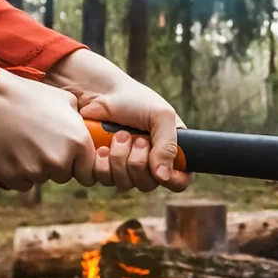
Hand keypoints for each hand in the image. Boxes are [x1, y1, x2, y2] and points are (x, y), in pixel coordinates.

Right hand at [0, 67, 96, 190]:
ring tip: (21, 142)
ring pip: (41, 179)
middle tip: (39, 142)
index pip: (88, 172)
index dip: (78, 165)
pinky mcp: (11, 177)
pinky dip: (16, 172)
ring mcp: (35, 170)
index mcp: (77, 141)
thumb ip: (79, 124)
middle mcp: (59, 160)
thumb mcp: (64, 101)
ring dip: (34, 167)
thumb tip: (87, 137)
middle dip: (55, 164)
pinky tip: (9, 151)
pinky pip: (20, 183)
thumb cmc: (27, 95)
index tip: (70, 159)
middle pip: (63, 176)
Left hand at [46, 49, 190, 192]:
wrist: (99, 92)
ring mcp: (125, 167)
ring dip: (120, 159)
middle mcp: (149, 163)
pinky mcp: (104, 167)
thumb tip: (163, 177)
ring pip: (126, 184)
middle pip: (149, 184)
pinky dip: (103, 164)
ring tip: (119, 136)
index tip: (162, 171)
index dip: (173, 180)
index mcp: (169, 150)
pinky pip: (106, 180)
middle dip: (139, 162)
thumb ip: (168, 146)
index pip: (179, 180)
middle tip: (137, 140)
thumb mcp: (161, 116)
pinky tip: (103, 147)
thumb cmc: (134, 99)